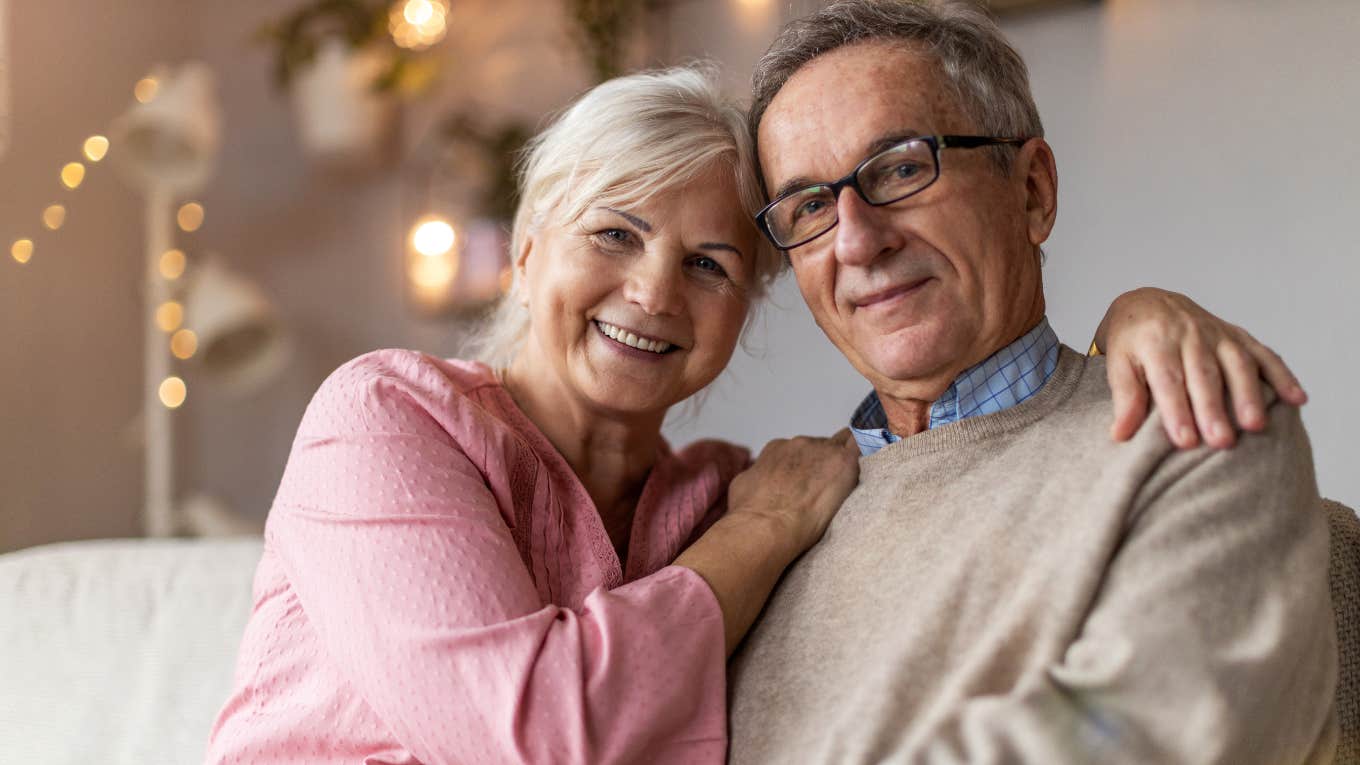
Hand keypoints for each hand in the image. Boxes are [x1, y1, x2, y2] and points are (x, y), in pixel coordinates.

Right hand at [727, 429, 860, 554]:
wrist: (765, 525)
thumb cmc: (750, 513)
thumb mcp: (741, 487)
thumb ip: (756, 476)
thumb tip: (758, 481)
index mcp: (777, 449)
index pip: (801, 450)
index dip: (810, 465)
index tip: (814, 481)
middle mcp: (800, 444)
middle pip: (824, 446)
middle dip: (829, 462)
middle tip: (832, 486)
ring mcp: (823, 450)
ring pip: (846, 443)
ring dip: (848, 460)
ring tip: (854, 481)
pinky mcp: (844, 462)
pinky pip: (864, 445)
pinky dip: (871, 450)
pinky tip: (878, 458)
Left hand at [1095, 287, 1307, 449]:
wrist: (1148, 303)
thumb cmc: (1132, 341)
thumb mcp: (1118, 363)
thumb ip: (1124, 397)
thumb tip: (1120, 435)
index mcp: (1156, 341)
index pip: (1168, 380)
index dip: (1177, 411)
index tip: (1185, 441)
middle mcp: (1190, 335)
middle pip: (1204, 375)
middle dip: (1214, 409)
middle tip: (1222, 442)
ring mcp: (1218, 334)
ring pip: (1237, 364)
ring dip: (1248, 394)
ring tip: (1255, 425)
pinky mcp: (1238, 336)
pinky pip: (1264, 354)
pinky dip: (1282, 376)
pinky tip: (1296, 399)